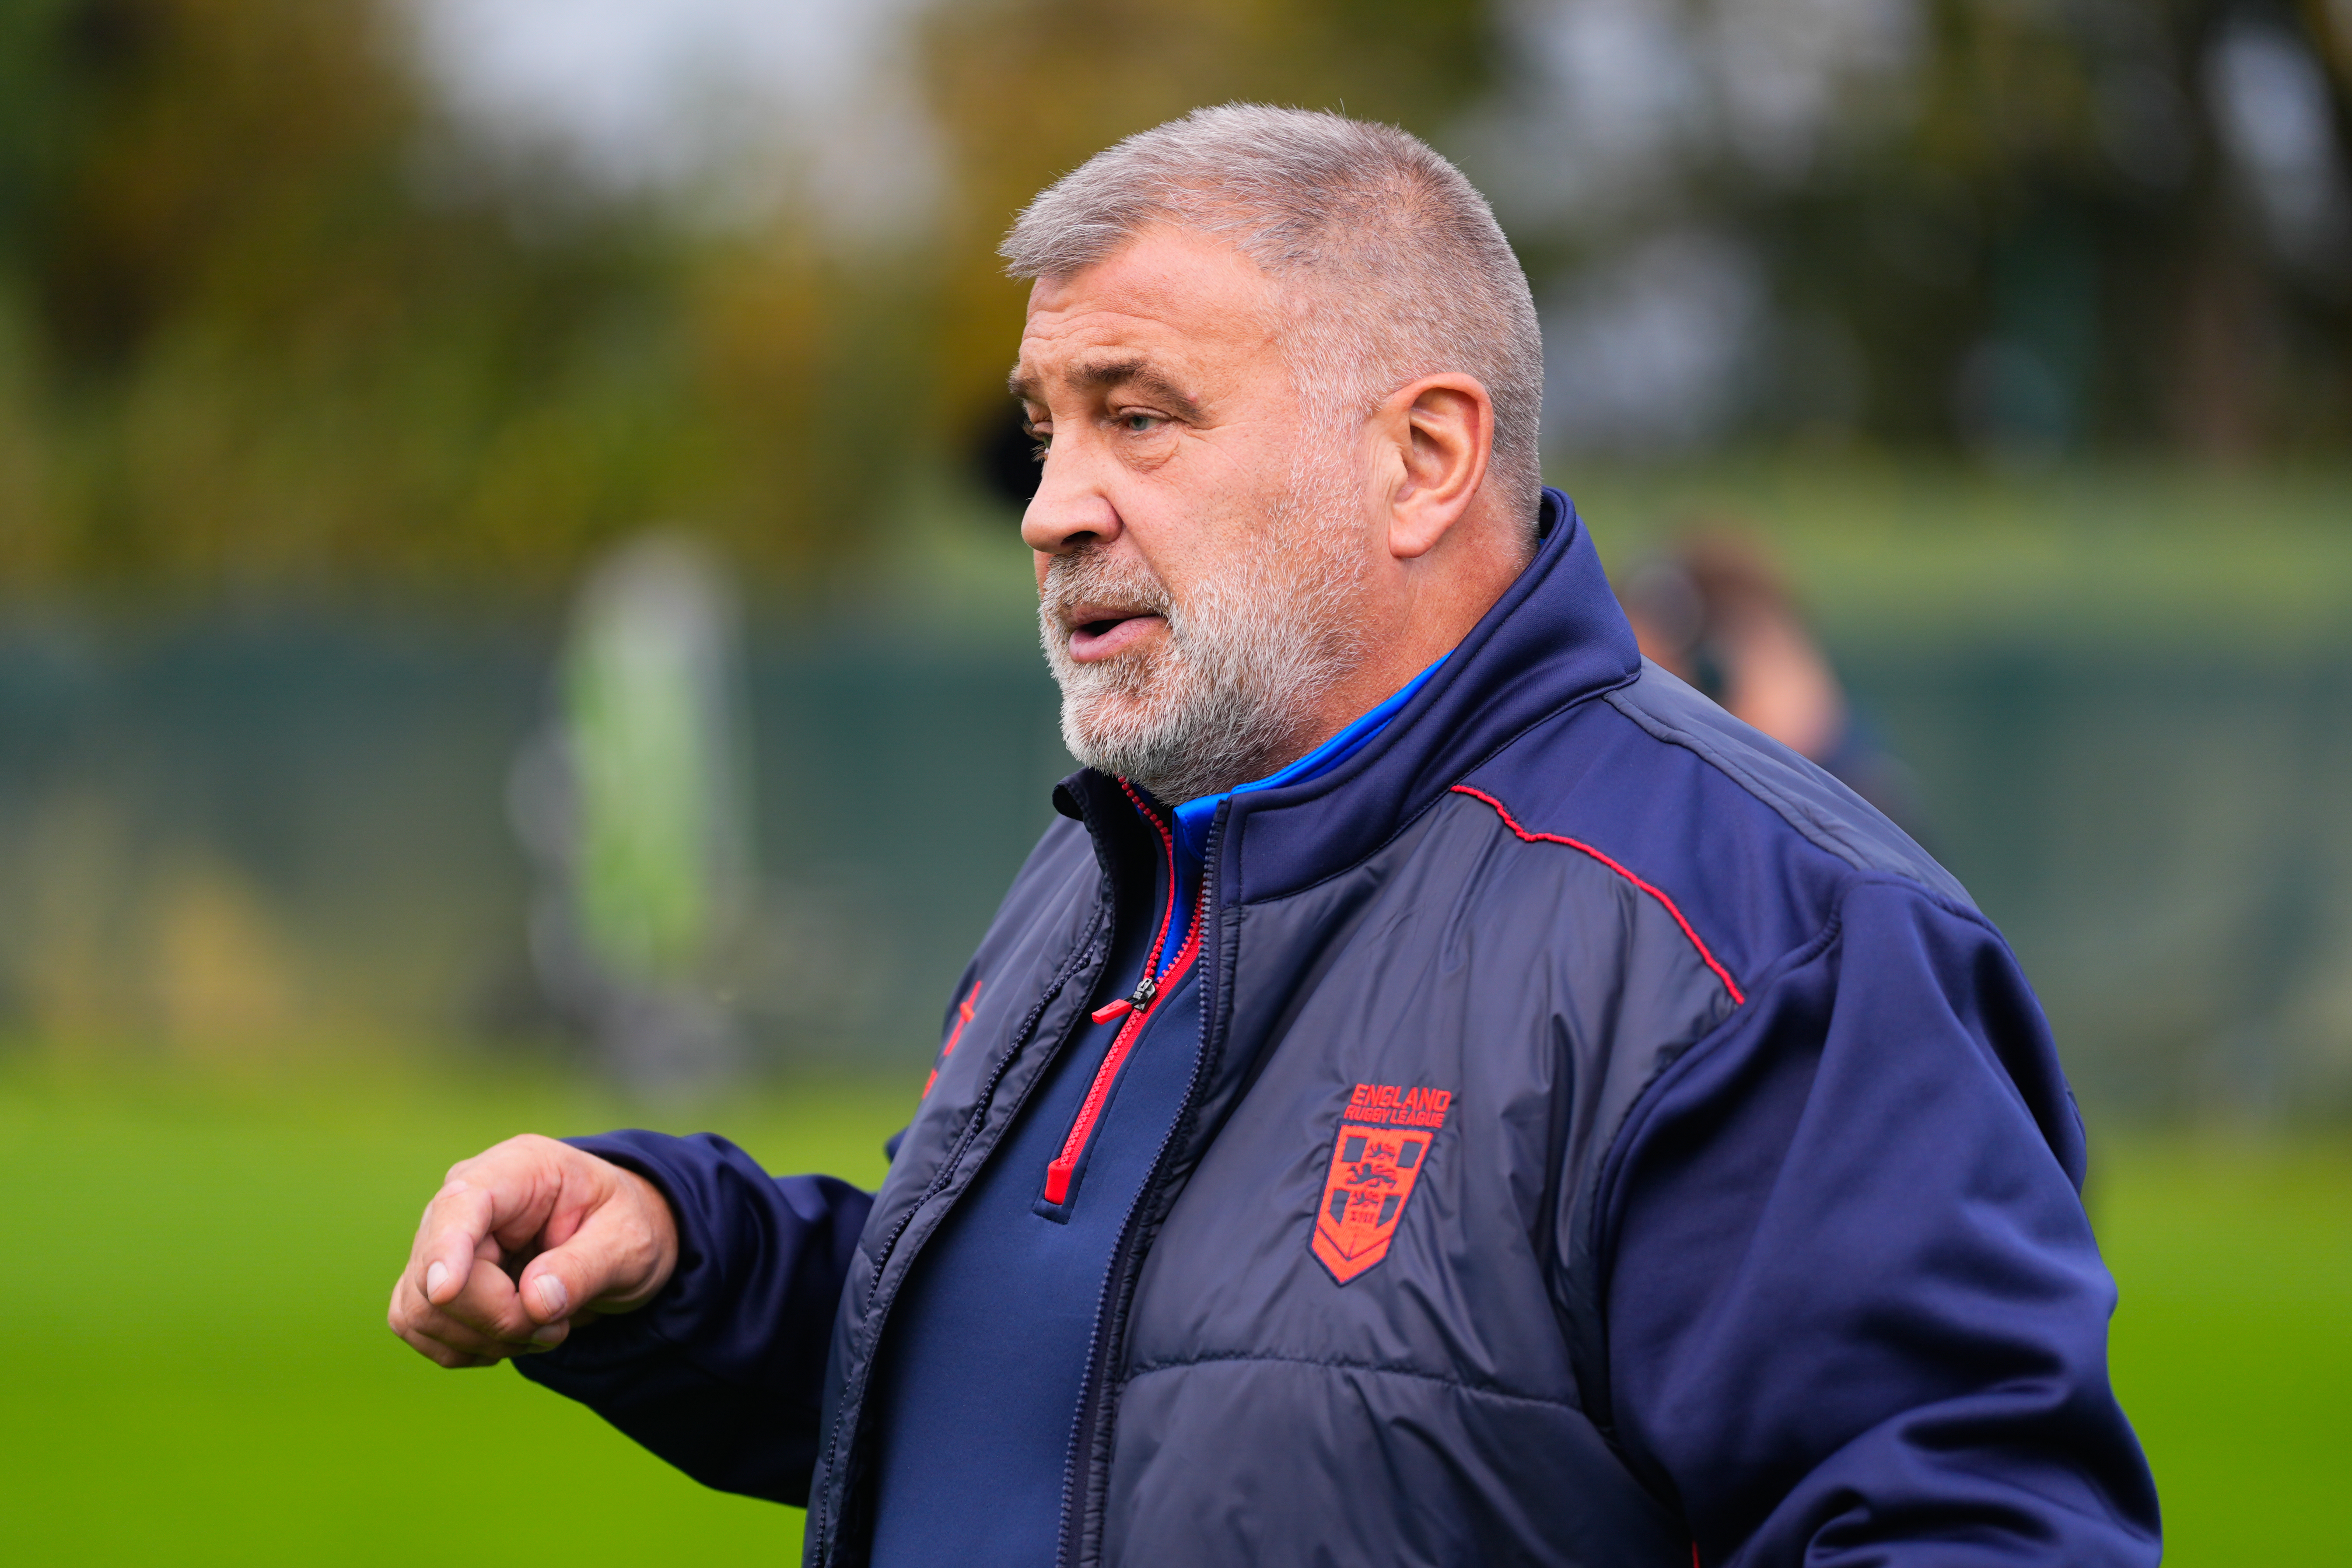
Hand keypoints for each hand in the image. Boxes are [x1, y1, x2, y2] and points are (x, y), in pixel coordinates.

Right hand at [388, 1134, 679, 1368]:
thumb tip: (535, 1302)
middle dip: (498, 1318)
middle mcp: (467, 1199)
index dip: (447, 1248)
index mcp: (518, 1169)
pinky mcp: (431, 1281)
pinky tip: (512, 1337)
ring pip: (421, 1309)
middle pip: (437, 1273)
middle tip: (556, 1328)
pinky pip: (419, 1328)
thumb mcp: (628, 1242)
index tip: (447, 1291)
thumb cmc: (623, 1227)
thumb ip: (585, 1268)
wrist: (616, 1241)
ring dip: (485, 1339)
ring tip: (544, 1329)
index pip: (462, 1202)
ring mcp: (442, 1240)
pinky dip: (466, 1348)